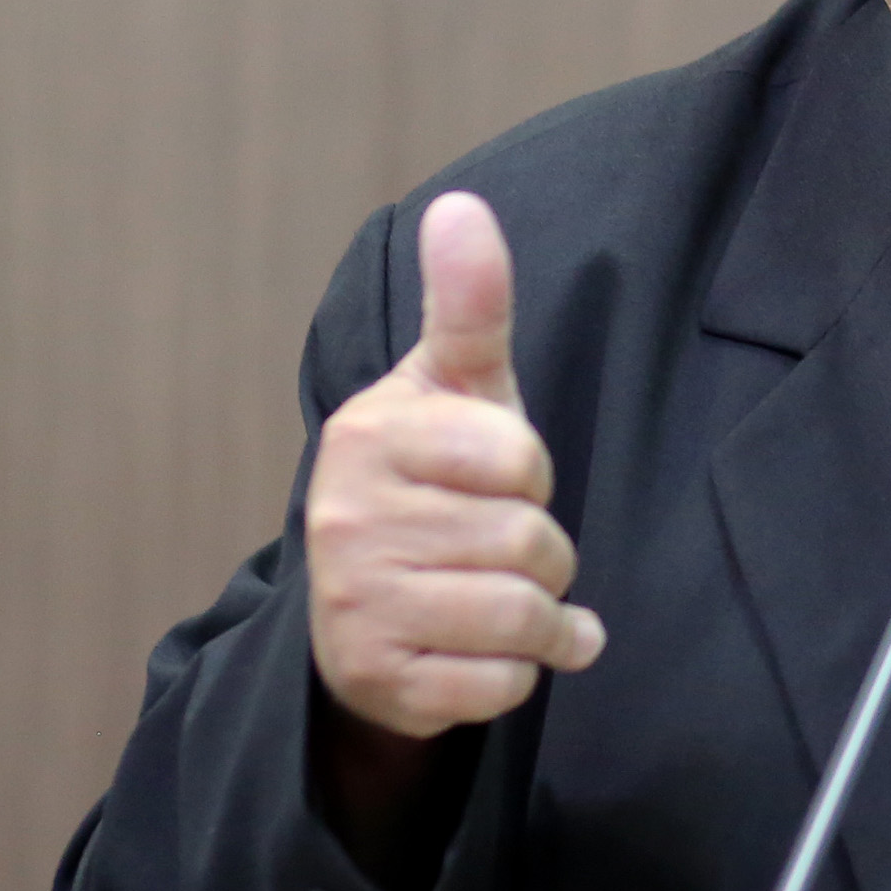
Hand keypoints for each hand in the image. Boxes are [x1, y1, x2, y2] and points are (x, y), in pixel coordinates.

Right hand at [306, 192, 606, 743]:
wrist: (364, 605)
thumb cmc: (435, 477)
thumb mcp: (456, 386)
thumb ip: (469, 304)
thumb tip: (461, 206)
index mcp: (371, 434)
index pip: (520, 459)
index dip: (534, 474)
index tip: (504, 478)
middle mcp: (345, 517)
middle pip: (529, 542)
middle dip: (545, 551)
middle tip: (508, 547)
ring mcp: (354, 603)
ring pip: (520, 617)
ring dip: (544, 619)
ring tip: (519, 603)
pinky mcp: (375, 679)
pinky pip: (500, 685)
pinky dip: (519, 674)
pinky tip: (497, 655)